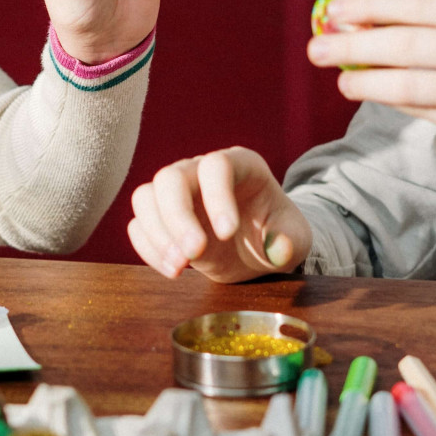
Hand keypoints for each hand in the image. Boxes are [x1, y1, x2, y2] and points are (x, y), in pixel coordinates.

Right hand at [126, 147, 310, 282]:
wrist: (258, 246)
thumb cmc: (277, 233)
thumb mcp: (296, 238)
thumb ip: (291, 242)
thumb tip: (278, 248)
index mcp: (240, 165)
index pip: (216, 166)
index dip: (217, 197)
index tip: (227, 234)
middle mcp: (201, 171)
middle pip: (171, 178)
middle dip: (177, 218)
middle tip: (192, 256)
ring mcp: (177, 193)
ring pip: (146, 197)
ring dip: (157, 235)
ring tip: (180, 267)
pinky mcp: (160, 218)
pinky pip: (139, 225)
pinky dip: (149, 248)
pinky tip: (173, 270)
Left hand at [306, 0, 435, 184]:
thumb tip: (384, 29)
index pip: (420, 3)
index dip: (372, 5)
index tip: (335, 8)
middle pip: (407, 39)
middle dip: (354, 41)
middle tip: (316, 43)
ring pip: (410, 78)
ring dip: (364, 77)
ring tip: (335, 74)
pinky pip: (427, 108)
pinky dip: (392, 99)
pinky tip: (368, 94)